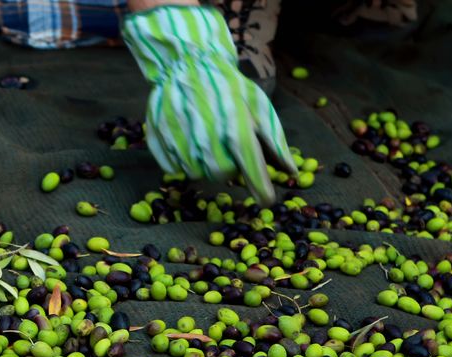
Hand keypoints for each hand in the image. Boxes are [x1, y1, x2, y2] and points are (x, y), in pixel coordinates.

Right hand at [122, 5, 296, 205]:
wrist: (186, 62)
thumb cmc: (228, 85)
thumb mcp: (259, 106)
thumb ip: (275, 141)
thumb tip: (292, 172)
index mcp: (237, 132)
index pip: (254, 176)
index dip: (262, 192)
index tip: (266, 199)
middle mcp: (208, 141)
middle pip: (222, 176)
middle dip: (229, 167)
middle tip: (227, 146)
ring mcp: (180, 142)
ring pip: (197, 174)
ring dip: (205, 163)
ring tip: (207, 137)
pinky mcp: (159, 142)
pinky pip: (174, 167)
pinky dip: (183, 158)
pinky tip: (187, 136)